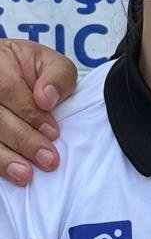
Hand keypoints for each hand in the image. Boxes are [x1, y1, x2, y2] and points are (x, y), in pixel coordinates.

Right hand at [0, 40, 77, 183]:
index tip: (53, 132)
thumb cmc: (28, 70)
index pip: (7, 89)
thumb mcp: (49, 63)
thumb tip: (46, 98)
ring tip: (25, 174)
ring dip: (3, 157)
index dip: (30, 113)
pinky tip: (7, 174)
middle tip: (47, 160)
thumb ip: (57, 75)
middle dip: (22, 140)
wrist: (4, 72)